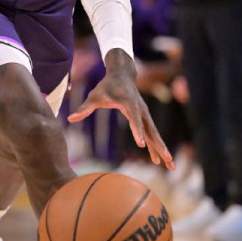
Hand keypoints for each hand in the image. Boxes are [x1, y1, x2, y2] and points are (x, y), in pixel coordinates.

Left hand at [68, 50, 174, 169]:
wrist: (122, 75)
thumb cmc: (106, 86)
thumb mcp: (95, 95)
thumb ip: (85, 108)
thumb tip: (70, 118)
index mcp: (129, 103)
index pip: (134, 119)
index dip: (137, 131)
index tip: (141, 144)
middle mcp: (141, 109)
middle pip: (152, 130)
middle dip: (159, 145)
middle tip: (168, 159)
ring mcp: (145, 114)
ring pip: (155, 134)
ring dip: (162, 149)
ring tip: (171, 166)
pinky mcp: (145, 118)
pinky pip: (152, 134)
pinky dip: (156, 146)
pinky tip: (158, 160)